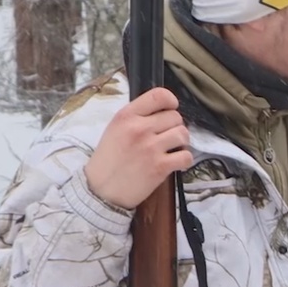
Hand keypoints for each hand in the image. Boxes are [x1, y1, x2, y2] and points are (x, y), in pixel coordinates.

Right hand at [83, 87, 191, 209]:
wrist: (101, 190)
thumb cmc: (108, 160)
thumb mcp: (115, 129)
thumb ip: (136, 118)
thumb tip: (162, 111)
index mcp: (126, 116)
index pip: (158, 95)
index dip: (171, 101)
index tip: (171, 108)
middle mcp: (139, 128)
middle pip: (175, 117)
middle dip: (174, 126)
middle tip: (166, 137)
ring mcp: (151, 147)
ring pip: (183, 134)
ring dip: (181, 142)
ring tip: (171, 149)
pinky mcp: (160, 166)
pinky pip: (186, 156)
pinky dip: (184, 160)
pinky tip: (175, 162)